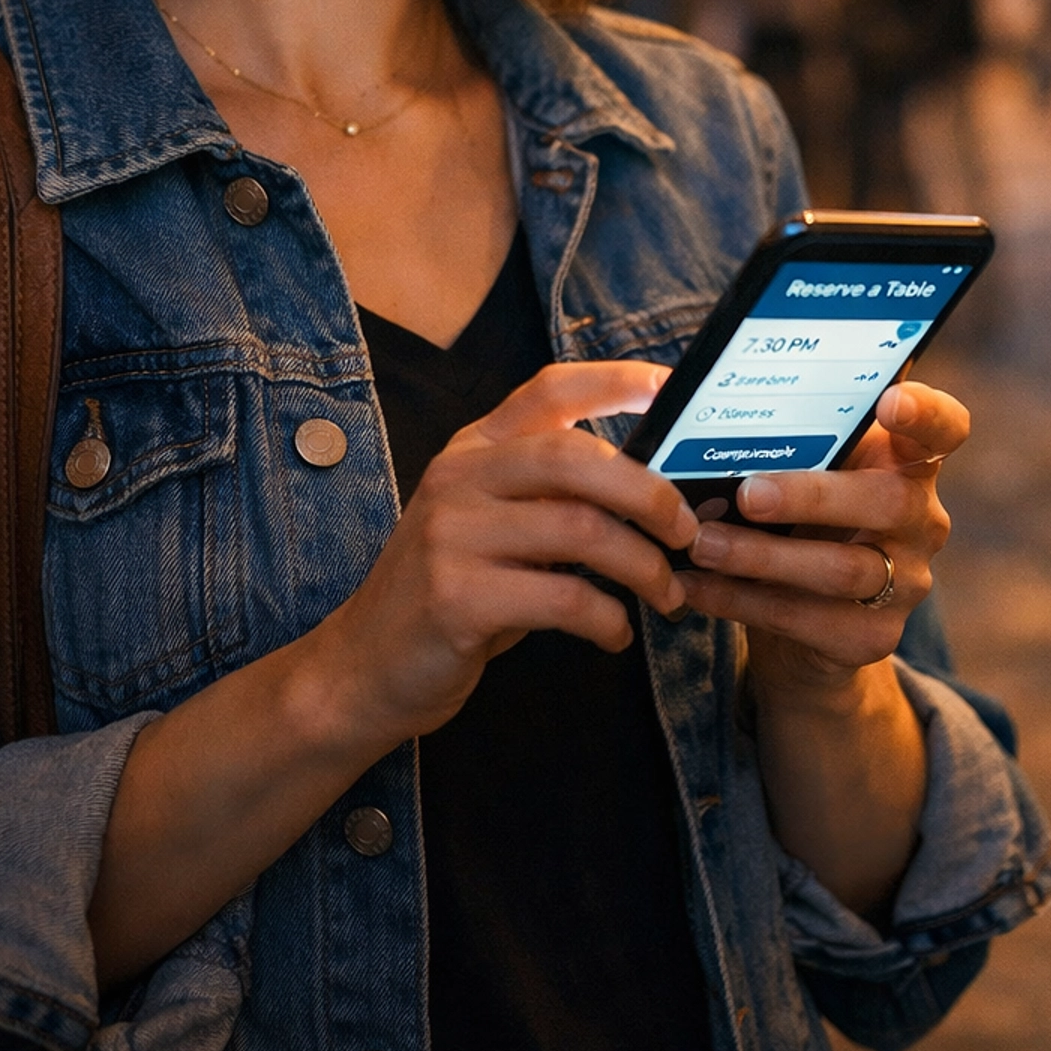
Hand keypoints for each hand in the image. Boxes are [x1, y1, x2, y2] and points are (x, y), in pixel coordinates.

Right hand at [324, 362, 697, 750]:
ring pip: (580, 530)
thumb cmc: (450, 593)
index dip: (615, 382)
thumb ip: (547, 499)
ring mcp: (452, 537)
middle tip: (688, 530)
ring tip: (668, 596)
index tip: (671, 389)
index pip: (549, 392)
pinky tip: (616, 635)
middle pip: (576, 458)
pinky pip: (562, 599)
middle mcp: (459, 479)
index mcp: (472, 450)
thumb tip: (652, 492)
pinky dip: (607, 619)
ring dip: (642, 567)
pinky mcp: (457, 599)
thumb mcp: (488, 527)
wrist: (362, 667)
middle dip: (649, 493)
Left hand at [678, 381, 968, 699]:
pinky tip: (695, 587)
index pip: (945, 429)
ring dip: (763, 556)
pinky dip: (742, 601)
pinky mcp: (873, 636)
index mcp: (908, 462)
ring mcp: (906, 583)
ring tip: (702, 544)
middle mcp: (920, 520)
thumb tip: (690, 397)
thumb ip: (782, 439)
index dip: (928, 412)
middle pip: (888, 502)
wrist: (805, 626)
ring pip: (844, 569)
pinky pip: (808, 620)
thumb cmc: (796, 520)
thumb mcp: (802, 473)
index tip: (891, 401)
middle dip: (812, 496)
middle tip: (749, 494)